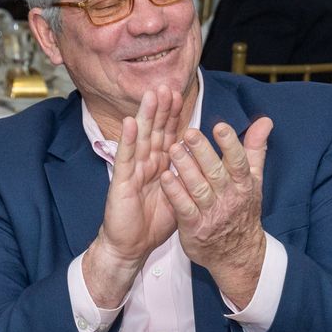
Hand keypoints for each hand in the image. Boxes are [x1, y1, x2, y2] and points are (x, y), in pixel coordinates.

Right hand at [82, 87, 181, 307]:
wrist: (131, 247)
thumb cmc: (154, 223)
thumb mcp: (180, 196)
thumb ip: (190, 176)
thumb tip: (209, 161)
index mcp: (160, 166)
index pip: (168, 135)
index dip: (173, 115)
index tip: (180, 93)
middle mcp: (146, 164)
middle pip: (154, 131)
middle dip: (161, 108)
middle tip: (167, 85)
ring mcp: (132, 171)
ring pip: (140, 139)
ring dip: (145, 116)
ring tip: (151, 95)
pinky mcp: (121, 182)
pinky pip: (126, 159)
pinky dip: (128, 140)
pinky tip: (129, 123)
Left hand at [159, 117, 274, 305]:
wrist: (237, 254)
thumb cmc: (242, 210)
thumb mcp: (254, 180)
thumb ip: (255, 149)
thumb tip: (265, 121)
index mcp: (243, 185)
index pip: (238, 162)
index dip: (230, 144)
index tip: (220, 127)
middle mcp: (229, 198)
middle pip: (216, 173)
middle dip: (202, 152)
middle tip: (189, 133)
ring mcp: (211, 214)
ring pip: (198, 188)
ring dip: (185, 168)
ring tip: (173, 149)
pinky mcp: (194, 228)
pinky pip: (184, 208)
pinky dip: (174, 193)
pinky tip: (165, 177)